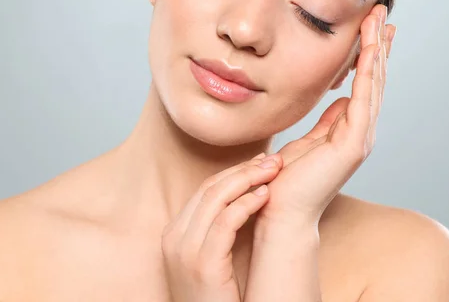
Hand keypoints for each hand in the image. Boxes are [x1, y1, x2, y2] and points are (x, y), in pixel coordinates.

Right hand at [161, 153, 281, 301]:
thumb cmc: (217, 298)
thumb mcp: (211, 260)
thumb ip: (218, 231)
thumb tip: (244, 197)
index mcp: (174, 234)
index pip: (204, 191)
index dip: (234, 173)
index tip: (259, 163)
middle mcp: (174, 237)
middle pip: (210, 188)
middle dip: (243, 170)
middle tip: (272, 160)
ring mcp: (184, 250)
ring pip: (216, 198)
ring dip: (248, 179)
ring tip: (274, 171)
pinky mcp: (202, 263)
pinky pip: (225, 222)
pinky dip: (246, 204)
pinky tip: (265, 196)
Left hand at [258, 4, 395, 225]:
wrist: (280, 211)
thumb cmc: (287, 180)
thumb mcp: (308, 141)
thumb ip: (327, 121)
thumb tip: (340, 99)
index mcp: (348, 130)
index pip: (363, 85)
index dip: (368, 56)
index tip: (370, 29)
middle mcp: (360, 132)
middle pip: (373, 81)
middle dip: (377, 45)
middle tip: (382, 13)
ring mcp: (360, 139)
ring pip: (373, 86)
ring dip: (376, 52)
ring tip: (379, 21)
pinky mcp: (353, 146)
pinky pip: (363, 101)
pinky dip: (368, 74)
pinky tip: (370, 51)